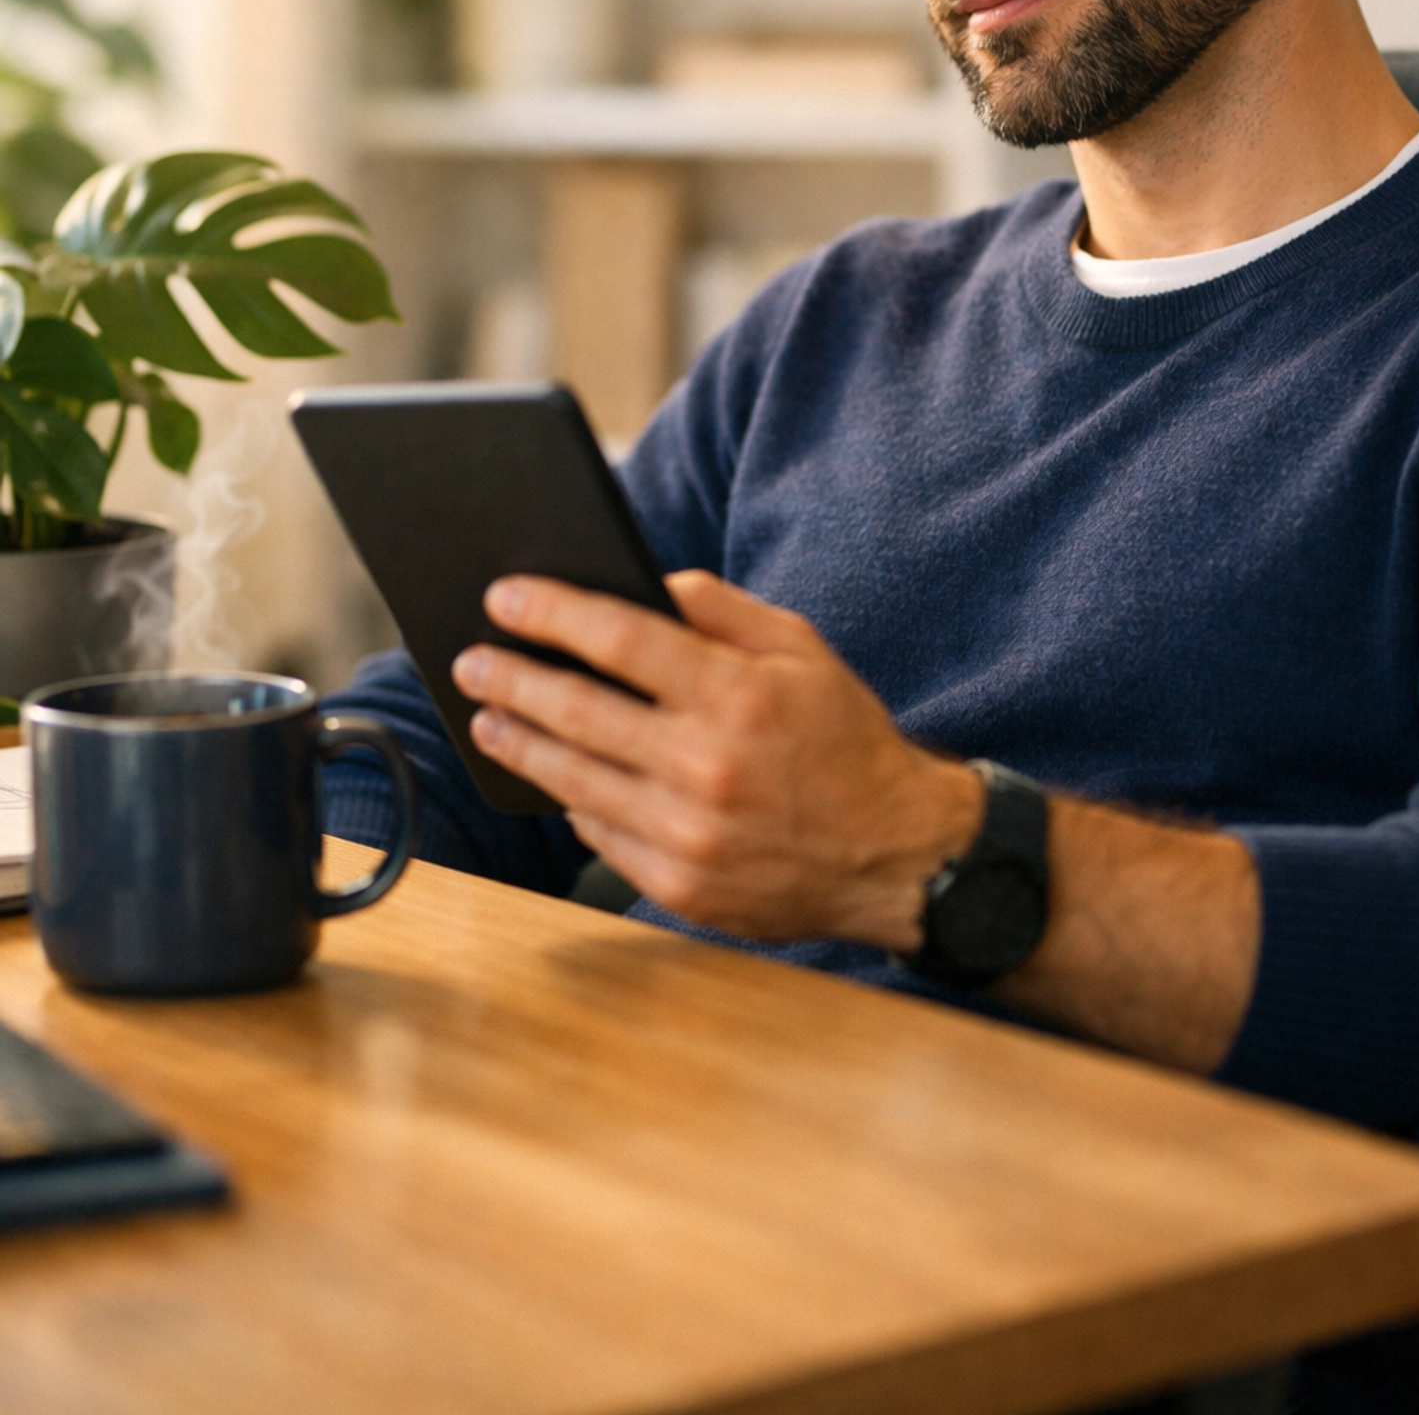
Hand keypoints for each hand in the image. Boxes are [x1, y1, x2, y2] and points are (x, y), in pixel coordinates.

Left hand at [453, 570, 983, 948]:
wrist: (895, 855)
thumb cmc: (843, 739)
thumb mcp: (802, 650)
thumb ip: (721, 610)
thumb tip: (642, 584)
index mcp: (739, 695)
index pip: (621, 638)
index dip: (553, 613)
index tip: (504, 597)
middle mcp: (708, 766)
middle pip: (579, 710)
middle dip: (511, 678)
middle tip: (470, 660)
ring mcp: (689, 834)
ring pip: (574, 778)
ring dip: (520, 742)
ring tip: (488, 717)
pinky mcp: (681, 885)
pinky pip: (600, 834)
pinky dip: (569, 799)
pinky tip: (551, 773)